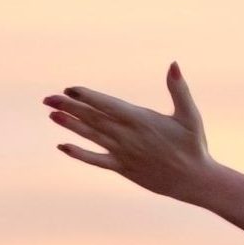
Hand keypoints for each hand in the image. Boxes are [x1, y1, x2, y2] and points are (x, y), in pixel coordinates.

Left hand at [43, 62, 215, 199]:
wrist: (194, 180)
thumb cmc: (194, 145)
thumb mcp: (190, 115)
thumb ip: (179, 89)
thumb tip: (173, 64)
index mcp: (141, 120)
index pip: (108, 105)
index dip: (88, 96)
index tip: (70, 89)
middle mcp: (128, 136)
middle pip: (93, 118)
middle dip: (70, 107)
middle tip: (48, 98)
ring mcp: (123, 153)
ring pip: (91, 136)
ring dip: (70, 125)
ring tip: (51, 114)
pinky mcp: (122, 168)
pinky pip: (95, 160)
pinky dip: (79, 153)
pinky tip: (63, 146)